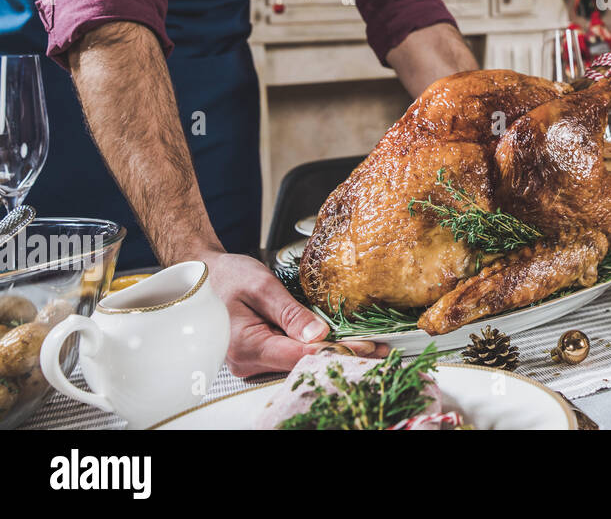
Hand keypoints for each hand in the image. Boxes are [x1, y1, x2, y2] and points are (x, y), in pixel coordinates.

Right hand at [197, 251, 387, 376]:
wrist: (201, 277)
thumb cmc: (226, 276)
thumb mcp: (260, 285)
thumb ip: (290, 312)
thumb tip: (319, 334)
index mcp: (246, 346)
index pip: (301, 355)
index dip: (337, 351)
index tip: (368, 346)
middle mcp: (247, 363)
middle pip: (302, 363)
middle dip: (341, 354)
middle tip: (379, 349)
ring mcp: (250, 363)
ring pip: (297, 362)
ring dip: (331, 353)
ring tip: (367, 347)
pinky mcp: (257, 358)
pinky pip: (289, 357)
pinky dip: (315, 350)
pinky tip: (339, 344)